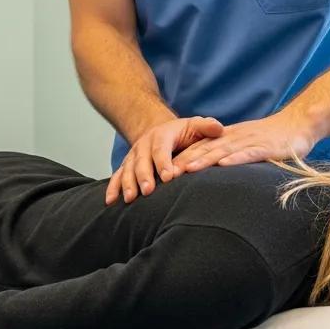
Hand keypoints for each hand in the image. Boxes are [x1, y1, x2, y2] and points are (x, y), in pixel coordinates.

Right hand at [106, 116, 224, 204]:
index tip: (169, 177)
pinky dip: (112, 188)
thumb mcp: (194, 126)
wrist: (160, 132)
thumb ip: (206, 127)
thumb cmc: (183, 134)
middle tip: (148, 191)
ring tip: (130, 199)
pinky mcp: (126, 167)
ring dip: (127, 184)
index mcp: (161, 135)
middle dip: (144, 176)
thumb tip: (218, 128)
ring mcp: (133, 156)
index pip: (161, 148)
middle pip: (141, 161)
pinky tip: (110, 202)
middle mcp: (144, 145)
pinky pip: (117, 176)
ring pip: (127, 170)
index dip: (164, 162)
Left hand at [172, 113, 316, 173]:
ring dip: (205, 160)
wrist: (301, 122)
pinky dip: (236, 159)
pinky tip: (223, 165)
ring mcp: (251, 142)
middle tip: (167, 173)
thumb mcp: (249, 144)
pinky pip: (249, 154)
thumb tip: (216, 171)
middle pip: (207, 149)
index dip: (184, 157)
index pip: (202, 147)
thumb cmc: (276, 138)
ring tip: (187, 169)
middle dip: (186, 160)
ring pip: (223, 151)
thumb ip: (233, 155)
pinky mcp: (267, 148)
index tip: (166, 169)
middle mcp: (236, 138)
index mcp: (231, 137)